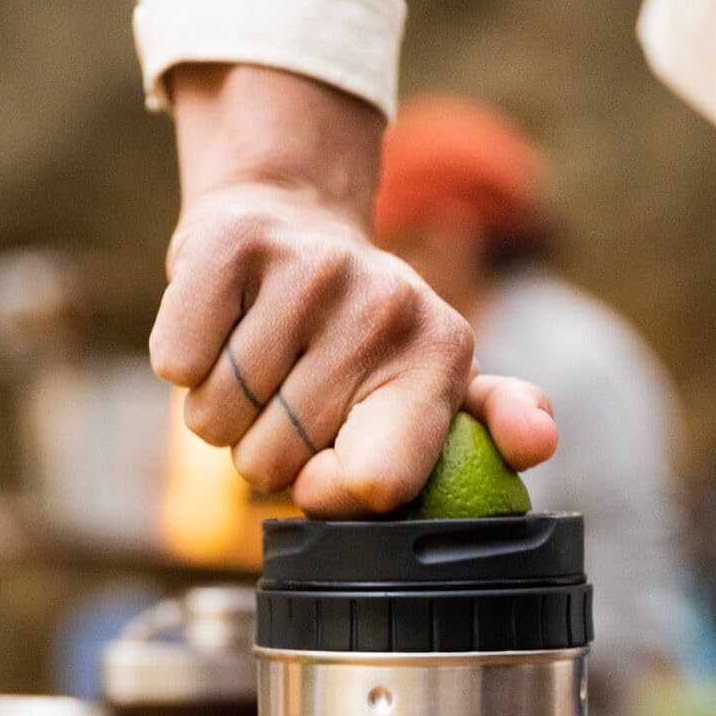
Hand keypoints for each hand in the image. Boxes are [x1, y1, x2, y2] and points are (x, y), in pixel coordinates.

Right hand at [153, 65, 556, 516]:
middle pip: (276, 465)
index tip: (322, 470)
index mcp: (441, 355)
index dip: (327, 495)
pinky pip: (178, 363)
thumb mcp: (434, 378)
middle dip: (264, 451)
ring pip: (216, 420)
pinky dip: (182, 362)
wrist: (288, 220)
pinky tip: (218, 327)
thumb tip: (537, 444)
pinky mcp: (230, 243)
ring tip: (253, 362)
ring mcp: (308, 269)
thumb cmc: (356, 330)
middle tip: (285, 394)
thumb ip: (492, 421)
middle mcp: (384, 305)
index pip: (374, 484)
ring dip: (219, 410)